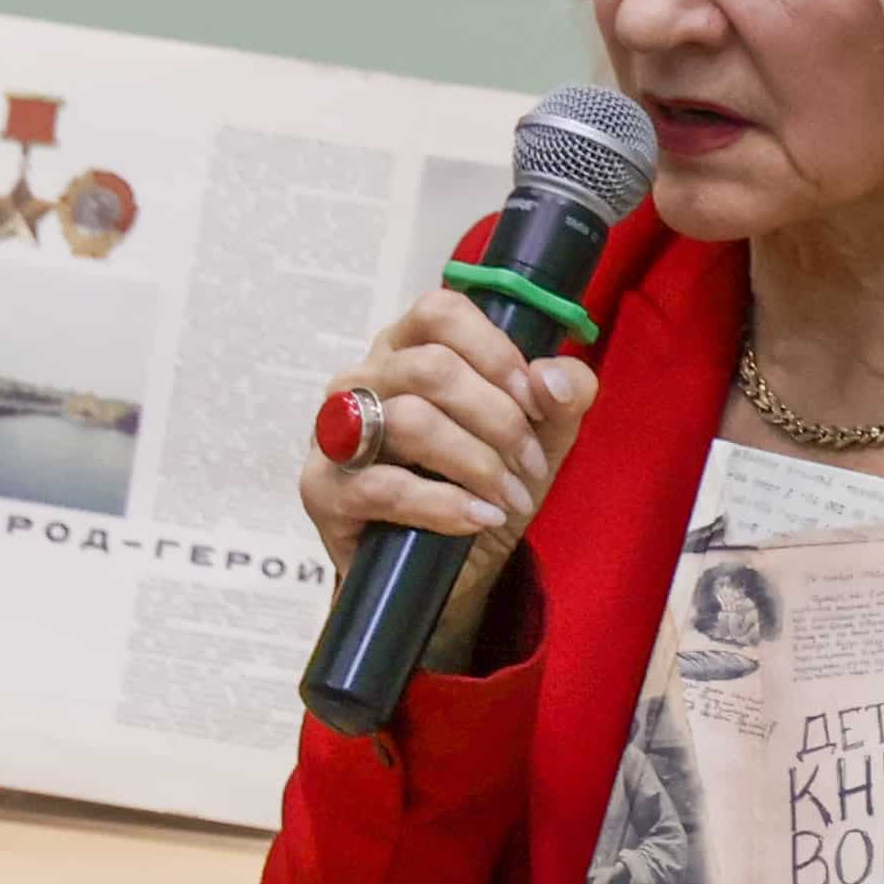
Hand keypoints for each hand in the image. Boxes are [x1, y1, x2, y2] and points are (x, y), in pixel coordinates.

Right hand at [302, 285, 601, 667]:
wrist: (444, 571)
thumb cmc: (480, 487)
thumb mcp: (538, 441)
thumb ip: (560, 400)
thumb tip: (552, 377)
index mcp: (408, 349)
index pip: (441, 312)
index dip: (496, 352)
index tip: (535, 400)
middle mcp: (363, 378)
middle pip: (432, 368)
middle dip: (499, 420)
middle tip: (530, 465)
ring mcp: (336, 433)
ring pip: (410, 421)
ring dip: (477, 464)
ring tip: (509, 499)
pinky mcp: (323, 490)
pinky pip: (385, 486)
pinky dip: (444, 504)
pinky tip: (477, 519)